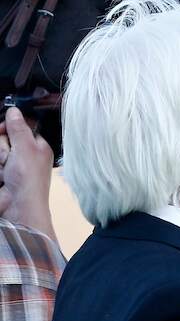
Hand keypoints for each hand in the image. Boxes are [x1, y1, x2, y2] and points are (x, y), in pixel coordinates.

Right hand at [0, 107, 56, 240]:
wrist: (17, 210)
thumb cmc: (28, 180)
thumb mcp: (26, 149)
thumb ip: (18, 129)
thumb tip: (14, 110)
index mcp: (36, 147)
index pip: (17, 128)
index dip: (7, 128)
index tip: (2, 130)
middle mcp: (21, 156)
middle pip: (2, 141)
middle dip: (2, 150)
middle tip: (8, 161)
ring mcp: (8, 167)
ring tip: (5, 174)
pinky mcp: (0, 176)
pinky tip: (2, 180)